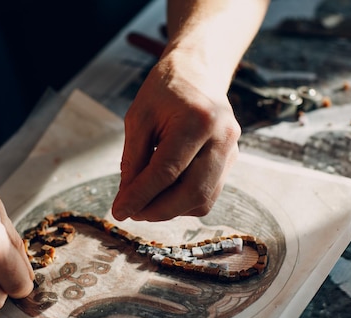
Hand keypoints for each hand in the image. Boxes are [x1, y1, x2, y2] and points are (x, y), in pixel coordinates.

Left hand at [112, 49, 240, 221]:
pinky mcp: (231, 160)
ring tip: (146, 202)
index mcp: (198, 120)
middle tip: (133, 212)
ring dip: (171, 210)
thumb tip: (127, 199)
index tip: (119, 211)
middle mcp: (222, 138)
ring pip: (203, 200)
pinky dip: (183, 202)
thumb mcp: (139, 117)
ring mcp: (231, 151)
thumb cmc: (165, 90)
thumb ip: (133, 159)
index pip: (166, 171)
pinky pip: (208, 195)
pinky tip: (165, 192)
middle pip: (191, 193)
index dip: (140, 196)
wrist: (198, 71)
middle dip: (158, 211)